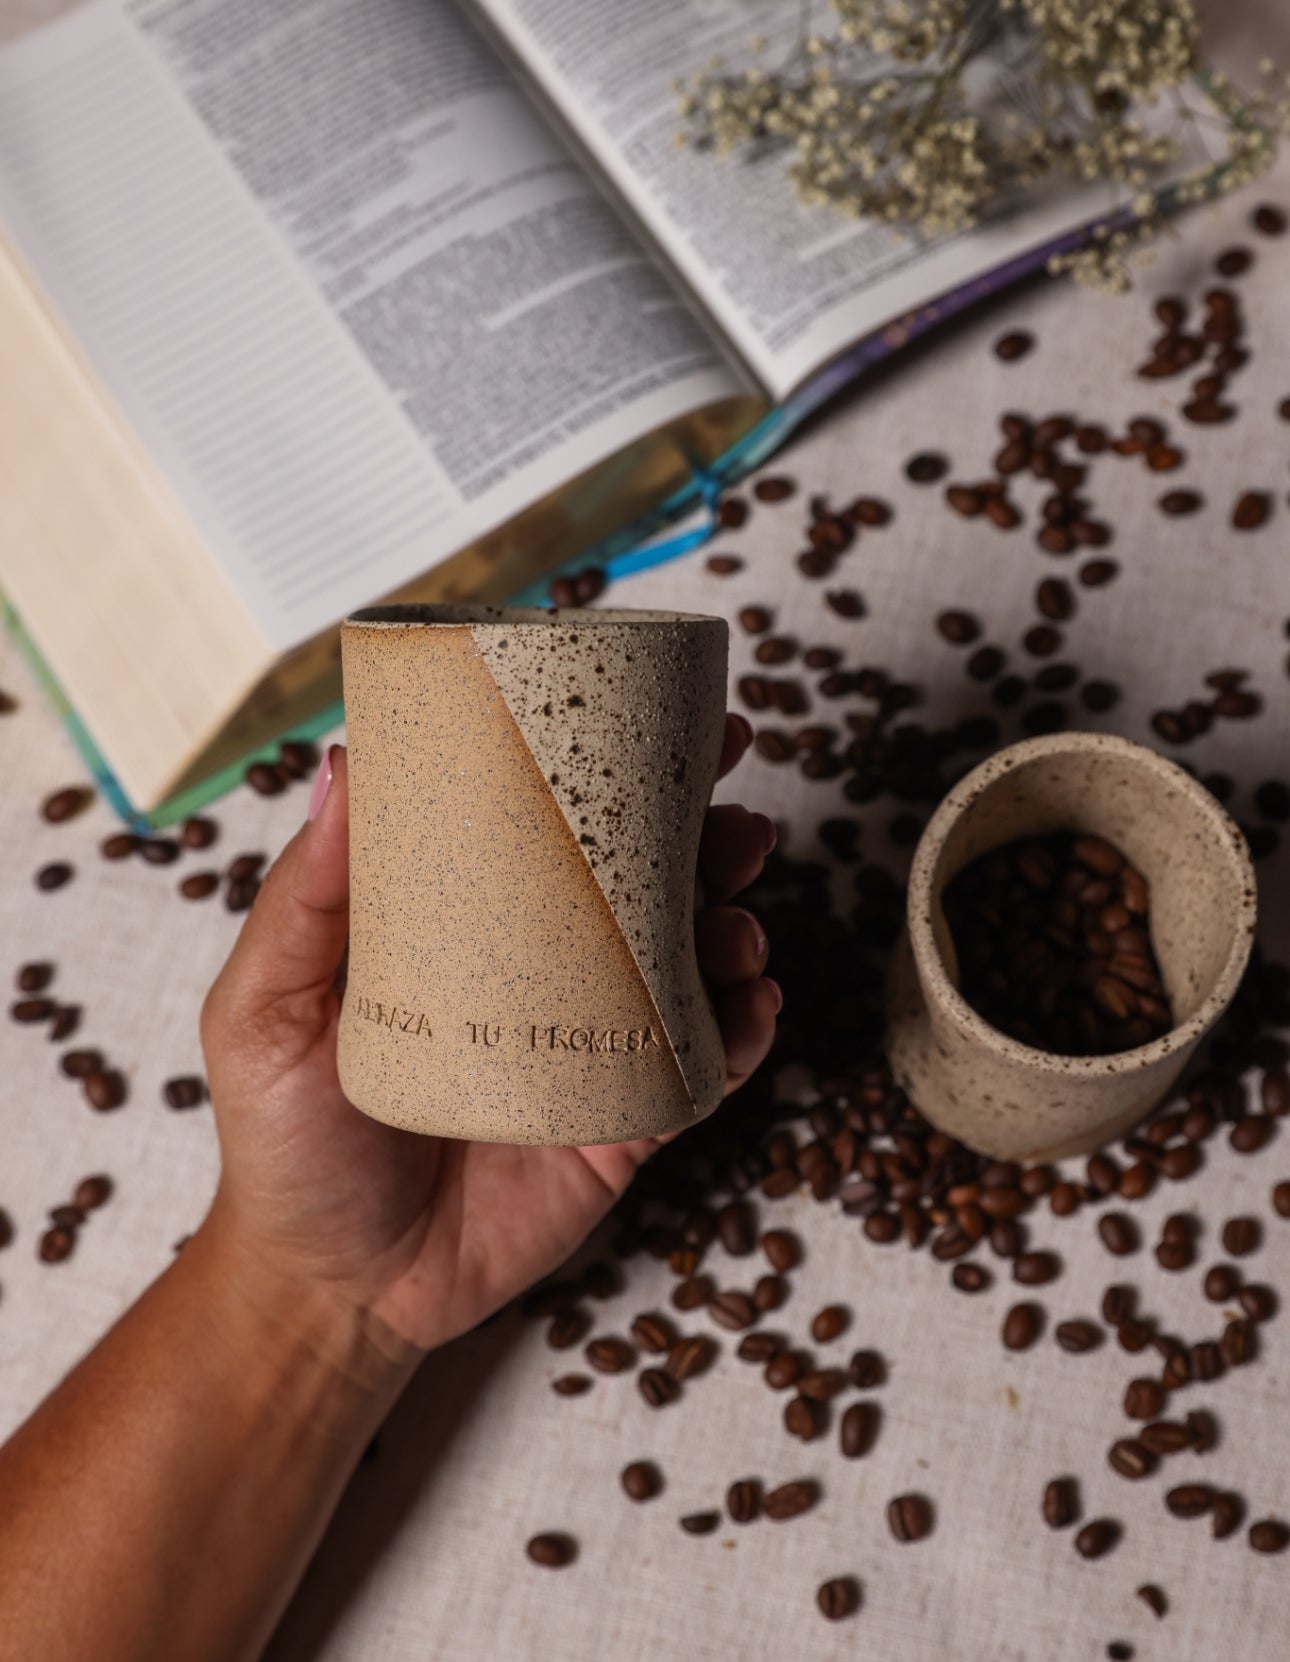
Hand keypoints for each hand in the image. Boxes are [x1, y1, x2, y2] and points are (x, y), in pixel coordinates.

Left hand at [199, 715, 777, 1373]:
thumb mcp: (265, 1010)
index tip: (663, 719)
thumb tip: (340, 764)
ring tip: (737, 921)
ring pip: (687, 971)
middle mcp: (540, 978)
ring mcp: (588, 1052)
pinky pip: (699, 1073)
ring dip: (733, 930)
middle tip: (734, 819)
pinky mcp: (620, 1129)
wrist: (329, 1287)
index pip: (547, 832)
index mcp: (466, 931)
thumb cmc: (288, 1142)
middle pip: (643, 889)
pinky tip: (752, 1007)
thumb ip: (303, 898)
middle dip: (706, 842)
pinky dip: (741, 1035)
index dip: (610, 773)